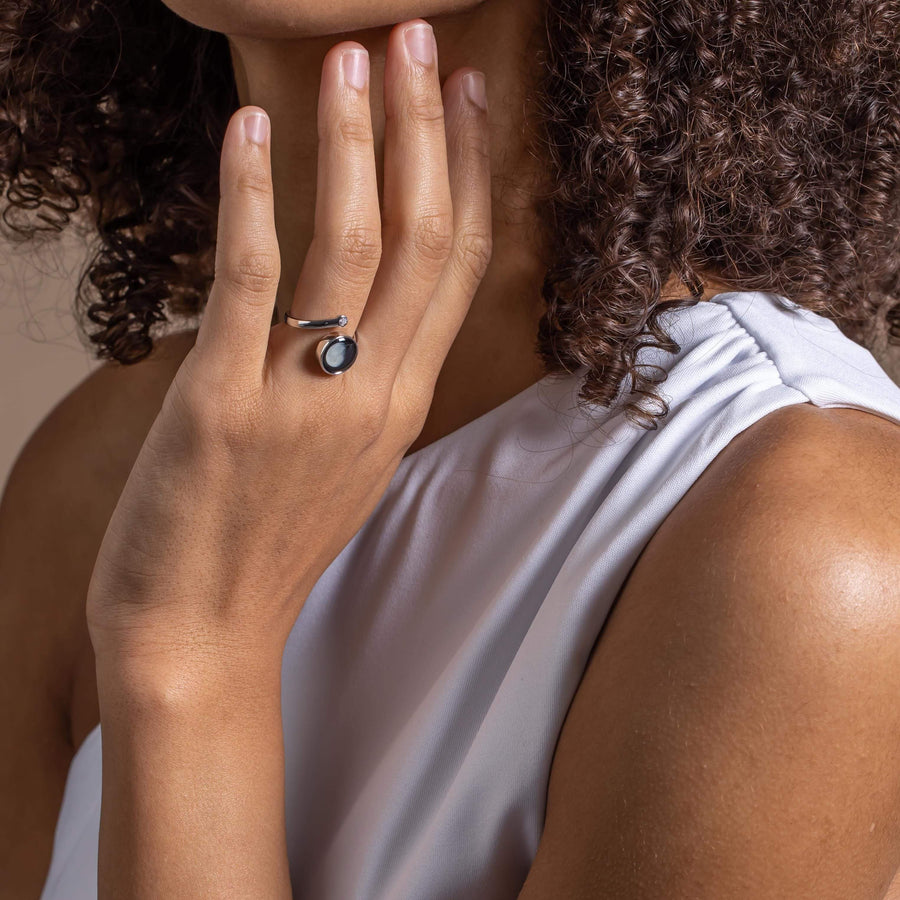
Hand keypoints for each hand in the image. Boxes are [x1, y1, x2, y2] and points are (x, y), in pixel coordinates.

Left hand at [85, 19, 492, 673]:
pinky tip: (250, 130)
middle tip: (424, 41)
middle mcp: (372, 396)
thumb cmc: (266, 545)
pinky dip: (253, 198)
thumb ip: (365, 383)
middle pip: (425, 241)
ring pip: (355, 248)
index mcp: (403, 404)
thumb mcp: (344, 462)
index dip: (471, 177)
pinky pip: (251, 283)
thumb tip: (358, 312)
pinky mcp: (224, 404)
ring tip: (357, 60)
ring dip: (357, 143)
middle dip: (428, 131)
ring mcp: (303, 401)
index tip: (471, 102)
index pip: (460, 270)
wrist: (202, 638)